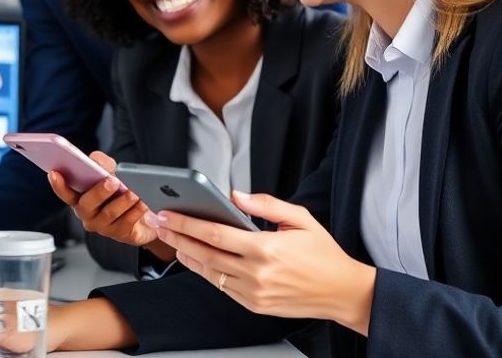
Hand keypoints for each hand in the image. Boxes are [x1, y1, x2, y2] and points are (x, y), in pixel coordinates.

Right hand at [48, 151, 169, 257]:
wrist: (148, 215)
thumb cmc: (123, 191)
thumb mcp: (113, 172)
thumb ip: (102, 164)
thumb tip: (95, 159)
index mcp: (81, 198)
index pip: (65, 192)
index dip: (58, 184)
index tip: (54, 173)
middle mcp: (88, 214)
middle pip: (86, 205)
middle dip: (99, 192)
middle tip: (113, 181)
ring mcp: (103, 226)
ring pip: (108, 214)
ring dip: (122, 201)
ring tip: (133, 192)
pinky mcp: (121, 234)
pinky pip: (126, 223)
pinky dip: (135, 211)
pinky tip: (142, 204)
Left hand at [147, 190, 376, 335]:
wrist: (344, 293)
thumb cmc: (324, 254)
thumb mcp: (300, 218)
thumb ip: (265, 204)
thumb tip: (234, 195)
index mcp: (266, 249)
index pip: (214, 234)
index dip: (186, 223)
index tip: (166, 212)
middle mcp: (256, 273)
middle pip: (204, 253)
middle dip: (176, 236)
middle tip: (157, 222)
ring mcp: (254, 293)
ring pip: (209, 272)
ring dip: (185, 254)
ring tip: (169, 238)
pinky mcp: (254, 305)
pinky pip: (221, 286)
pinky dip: (205, 271)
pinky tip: (194, 257)